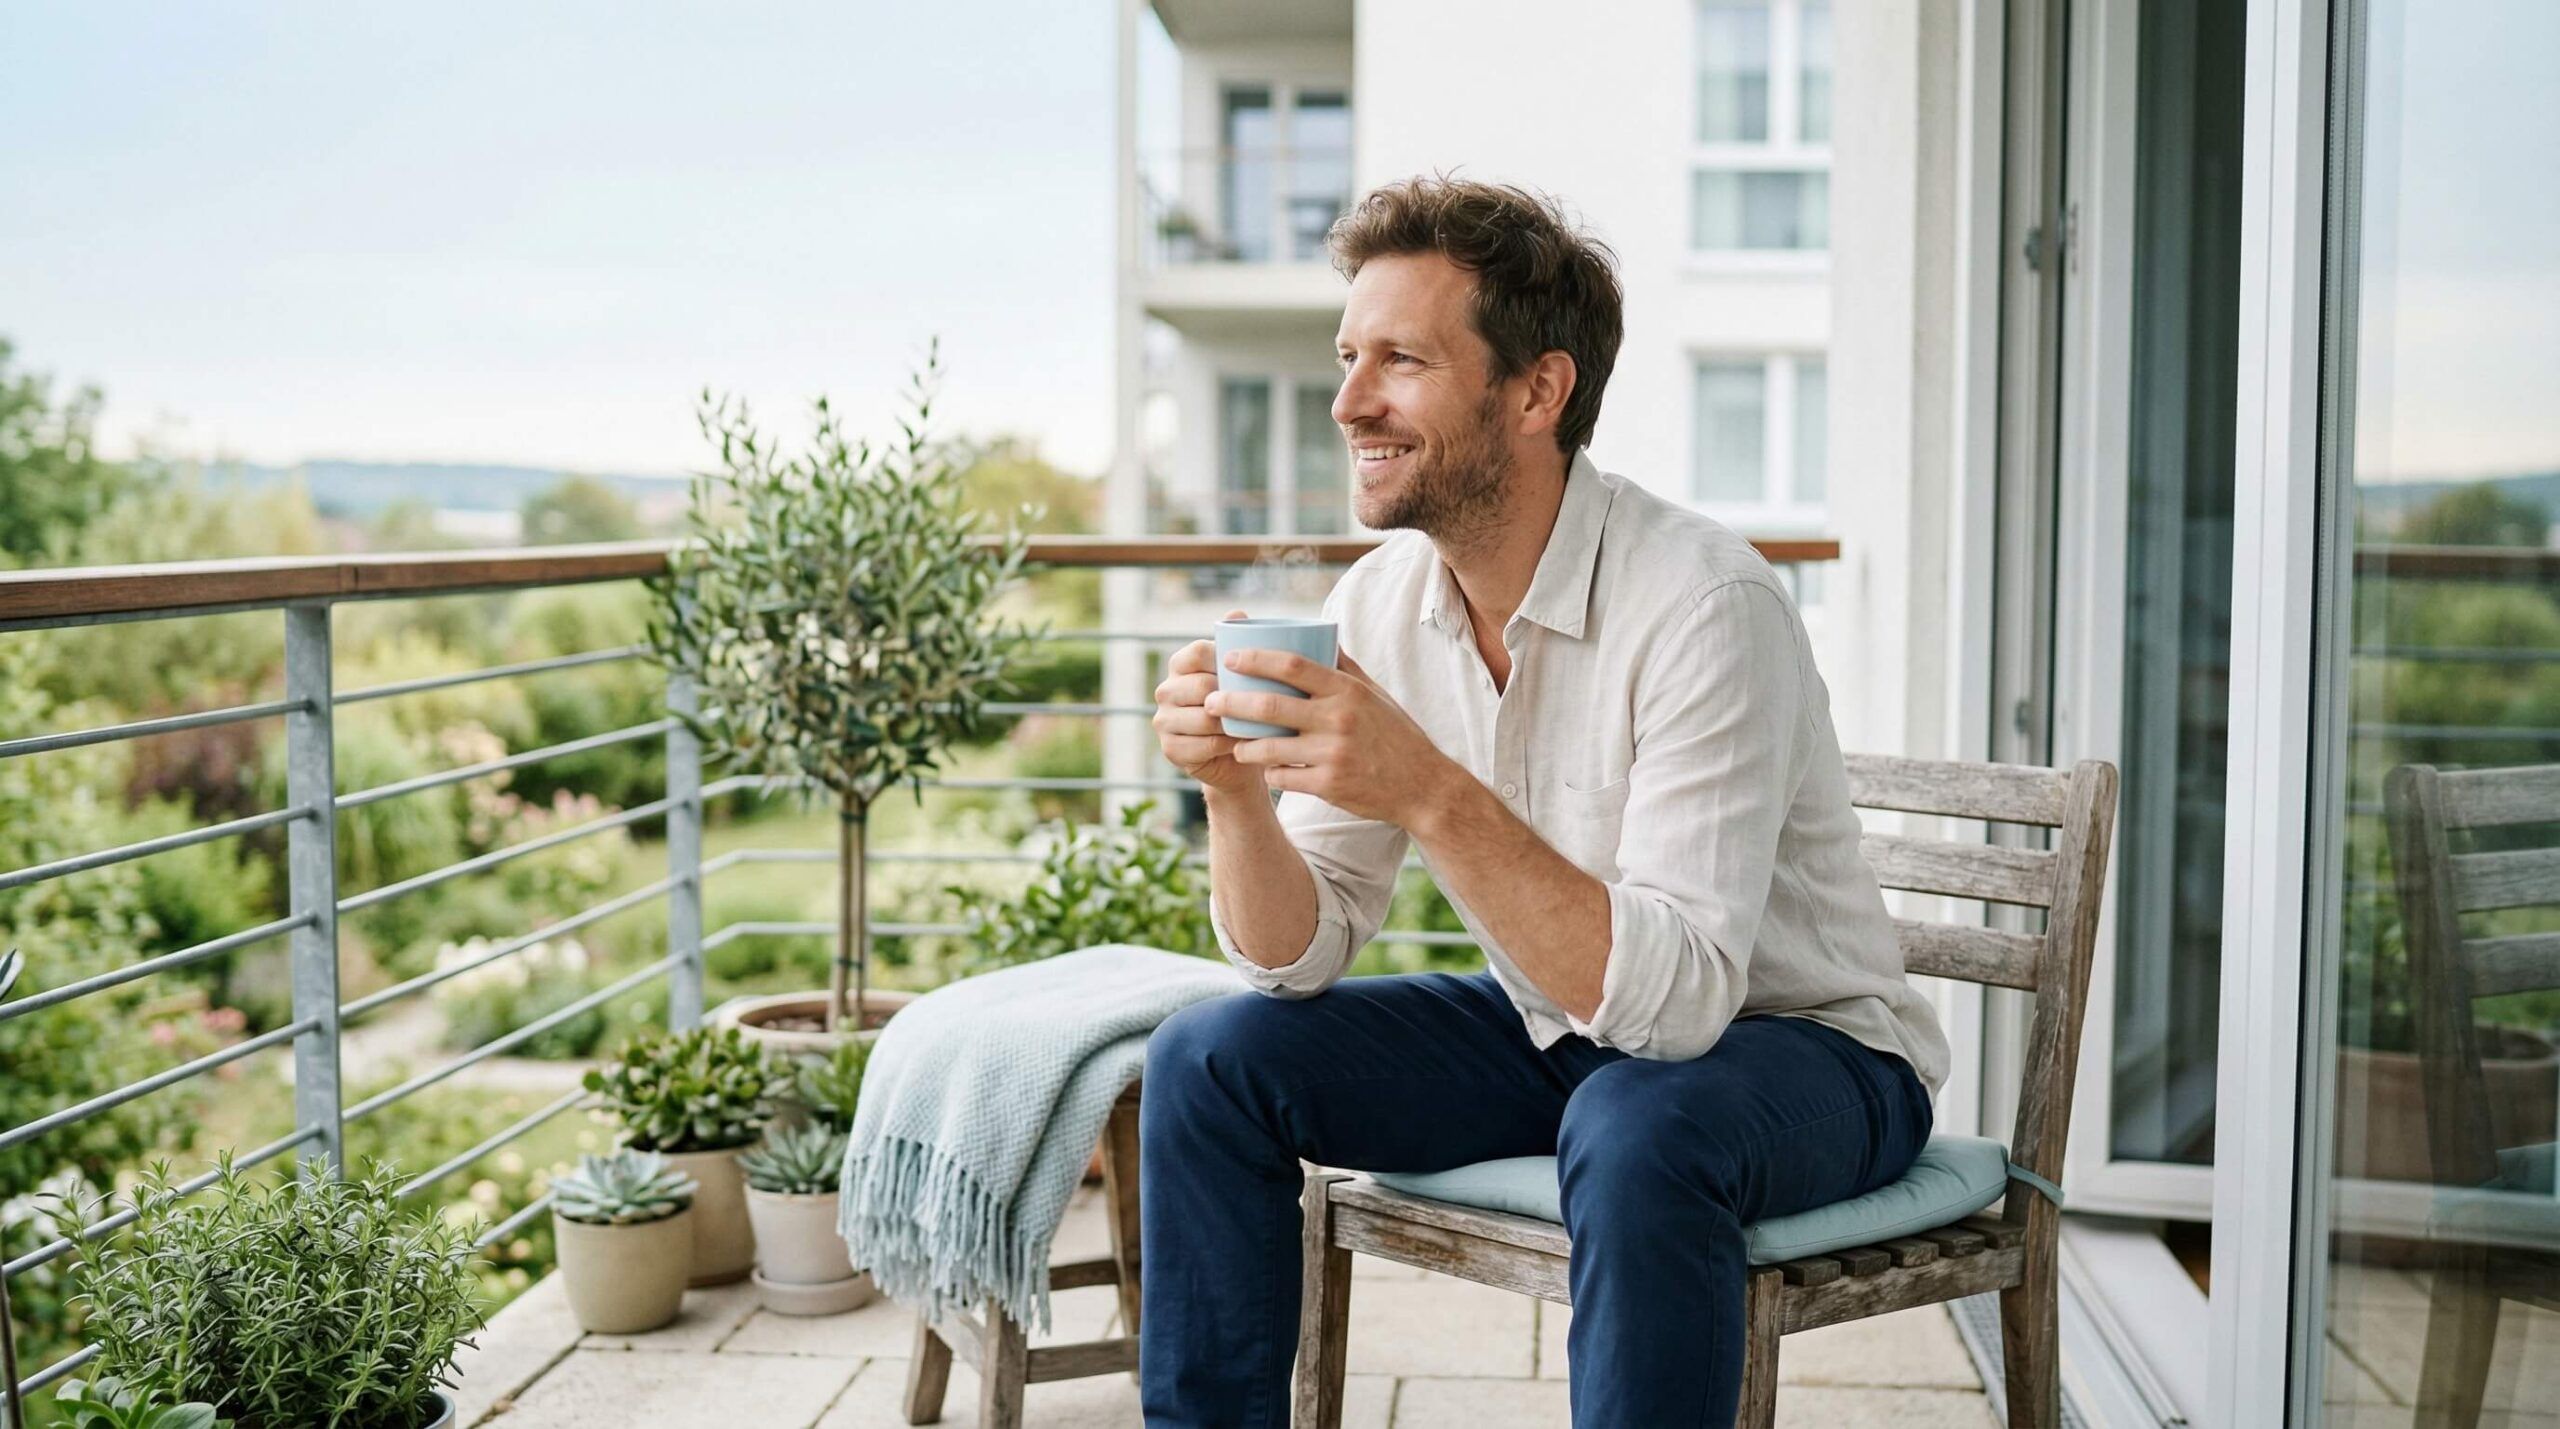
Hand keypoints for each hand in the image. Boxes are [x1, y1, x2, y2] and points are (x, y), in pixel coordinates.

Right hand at [1152, 609, 1263, 794]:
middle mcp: (1165, 690)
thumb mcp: (1244, 675)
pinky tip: (1242, 743)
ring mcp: (1164, 720)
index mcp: (1180, 665)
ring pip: (1203, 718)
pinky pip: (1204, 745)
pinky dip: (1227, 745)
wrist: (1239, 755)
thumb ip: (1239, 642)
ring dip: (1232, 723)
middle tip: (1260, 703)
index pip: (1197, 651)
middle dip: (1232, 696)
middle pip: (1200, 685)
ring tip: (1255, 725)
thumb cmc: (1244, 707)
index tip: (1251, 671)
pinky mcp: (1170, 749)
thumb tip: (1236, 613)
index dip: (1225, 659)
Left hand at [1208, 646, 1456, 827]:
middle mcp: (1338, 719)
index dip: (1255, 659)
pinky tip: (1266, 769)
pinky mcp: (1329, 785)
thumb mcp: (1376, 694)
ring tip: (1233, 741)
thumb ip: (1346, 667)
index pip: (1292, 664)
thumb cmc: (1396, 735)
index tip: (1230, 658)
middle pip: (1270, 705)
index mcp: (1347, 690)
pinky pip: (1283, 777)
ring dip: (1244, 744)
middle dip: (1232, 701)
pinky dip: (1270, 772)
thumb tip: (1322, 635)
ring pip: (1269, 747)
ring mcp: (1332, 753)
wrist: (1422, 786)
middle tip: (1211, 701)